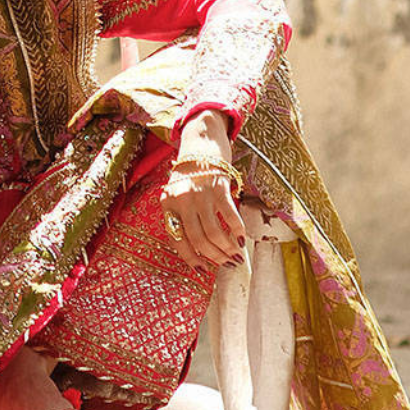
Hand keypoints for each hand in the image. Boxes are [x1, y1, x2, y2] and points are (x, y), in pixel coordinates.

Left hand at [161, 110, 245, 271]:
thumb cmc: (191, 173)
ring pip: (213, 232)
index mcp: (168, 204)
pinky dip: (237, 230)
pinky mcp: (218, 185)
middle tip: (227, 264)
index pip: (177, 240)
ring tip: (236, 255)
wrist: (201, 140)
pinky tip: (241, 238)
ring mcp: (200, 193)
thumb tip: (199, 250)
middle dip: (214, 257)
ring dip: (227, 248)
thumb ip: (182, 216)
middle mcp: (181, 200)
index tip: (203, 270)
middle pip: (198, 239)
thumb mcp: (179, 194)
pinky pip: (229, 215)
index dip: (191, 258)